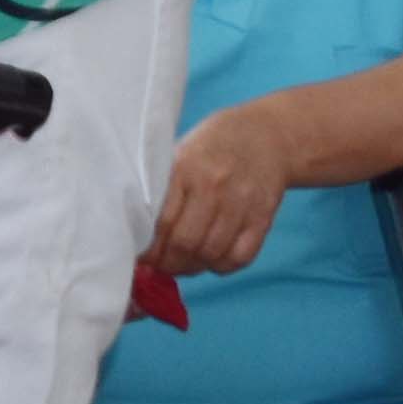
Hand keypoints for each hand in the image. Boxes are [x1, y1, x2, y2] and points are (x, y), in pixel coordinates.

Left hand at [143, 101, 292, 284]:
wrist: (266, 136)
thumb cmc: (211, 147)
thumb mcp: (179, 154)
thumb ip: (162, 189)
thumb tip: (137, 230)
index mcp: (185, 168)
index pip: (161, 222)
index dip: (149, 249)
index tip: (141, 258)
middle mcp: (214, 186)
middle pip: (186, 243)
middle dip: (169, 263)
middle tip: (161, 266)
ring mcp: (241, 203)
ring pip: (212, 253)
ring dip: (193, 267)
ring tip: (183, 264)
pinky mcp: (264, 216)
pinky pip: (241, 257)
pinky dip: (222, 267)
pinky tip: (211, 260)